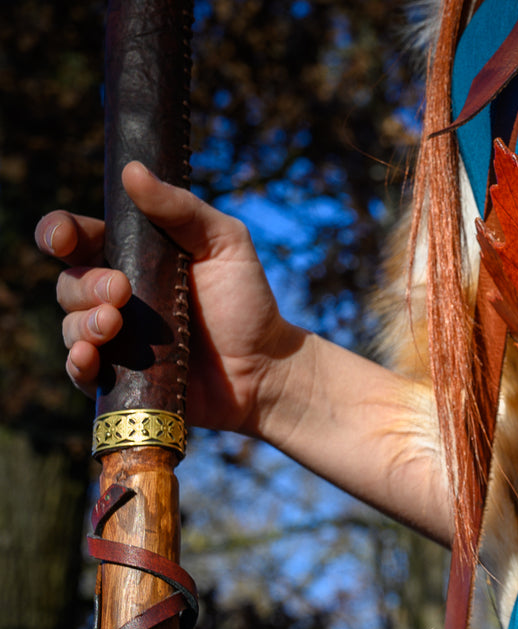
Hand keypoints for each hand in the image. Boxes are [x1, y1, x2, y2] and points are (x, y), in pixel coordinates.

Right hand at [39, 161, 305, 434]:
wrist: (267, 367)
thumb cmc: (246, 301)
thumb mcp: (225, 243)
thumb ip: (183, 209)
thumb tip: (134, 171)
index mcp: (134, 256)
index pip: (79, 237)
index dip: (59, 232)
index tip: (62, 236)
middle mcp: (116, 296)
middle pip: (69, 282)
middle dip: (85, 284)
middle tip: (121, 290)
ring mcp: (116, 338)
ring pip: (71, 325)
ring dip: (83, 323)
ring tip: (114, 324)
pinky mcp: (120, 377)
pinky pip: (80, 371)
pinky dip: (77, 363)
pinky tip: (88, 356)